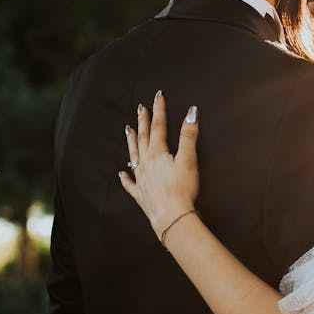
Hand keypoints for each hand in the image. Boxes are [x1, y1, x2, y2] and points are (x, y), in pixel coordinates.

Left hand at [119, 91, 199, 239]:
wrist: (171, 216)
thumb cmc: (181, 189)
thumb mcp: (188, 159)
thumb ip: (189, 135)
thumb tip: (192, 112)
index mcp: (158, 153)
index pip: (158, 127)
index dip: (159, 110)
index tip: (158, 96)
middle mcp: (146, 163)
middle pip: (143, 138)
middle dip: (143, 122)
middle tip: (140, 108)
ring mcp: (141, 179)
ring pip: (133, 155)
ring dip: (131, 142)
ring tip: (127, 130)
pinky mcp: (141, 194)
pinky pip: (130, 183)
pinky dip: (125, 177)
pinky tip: (121, 174)